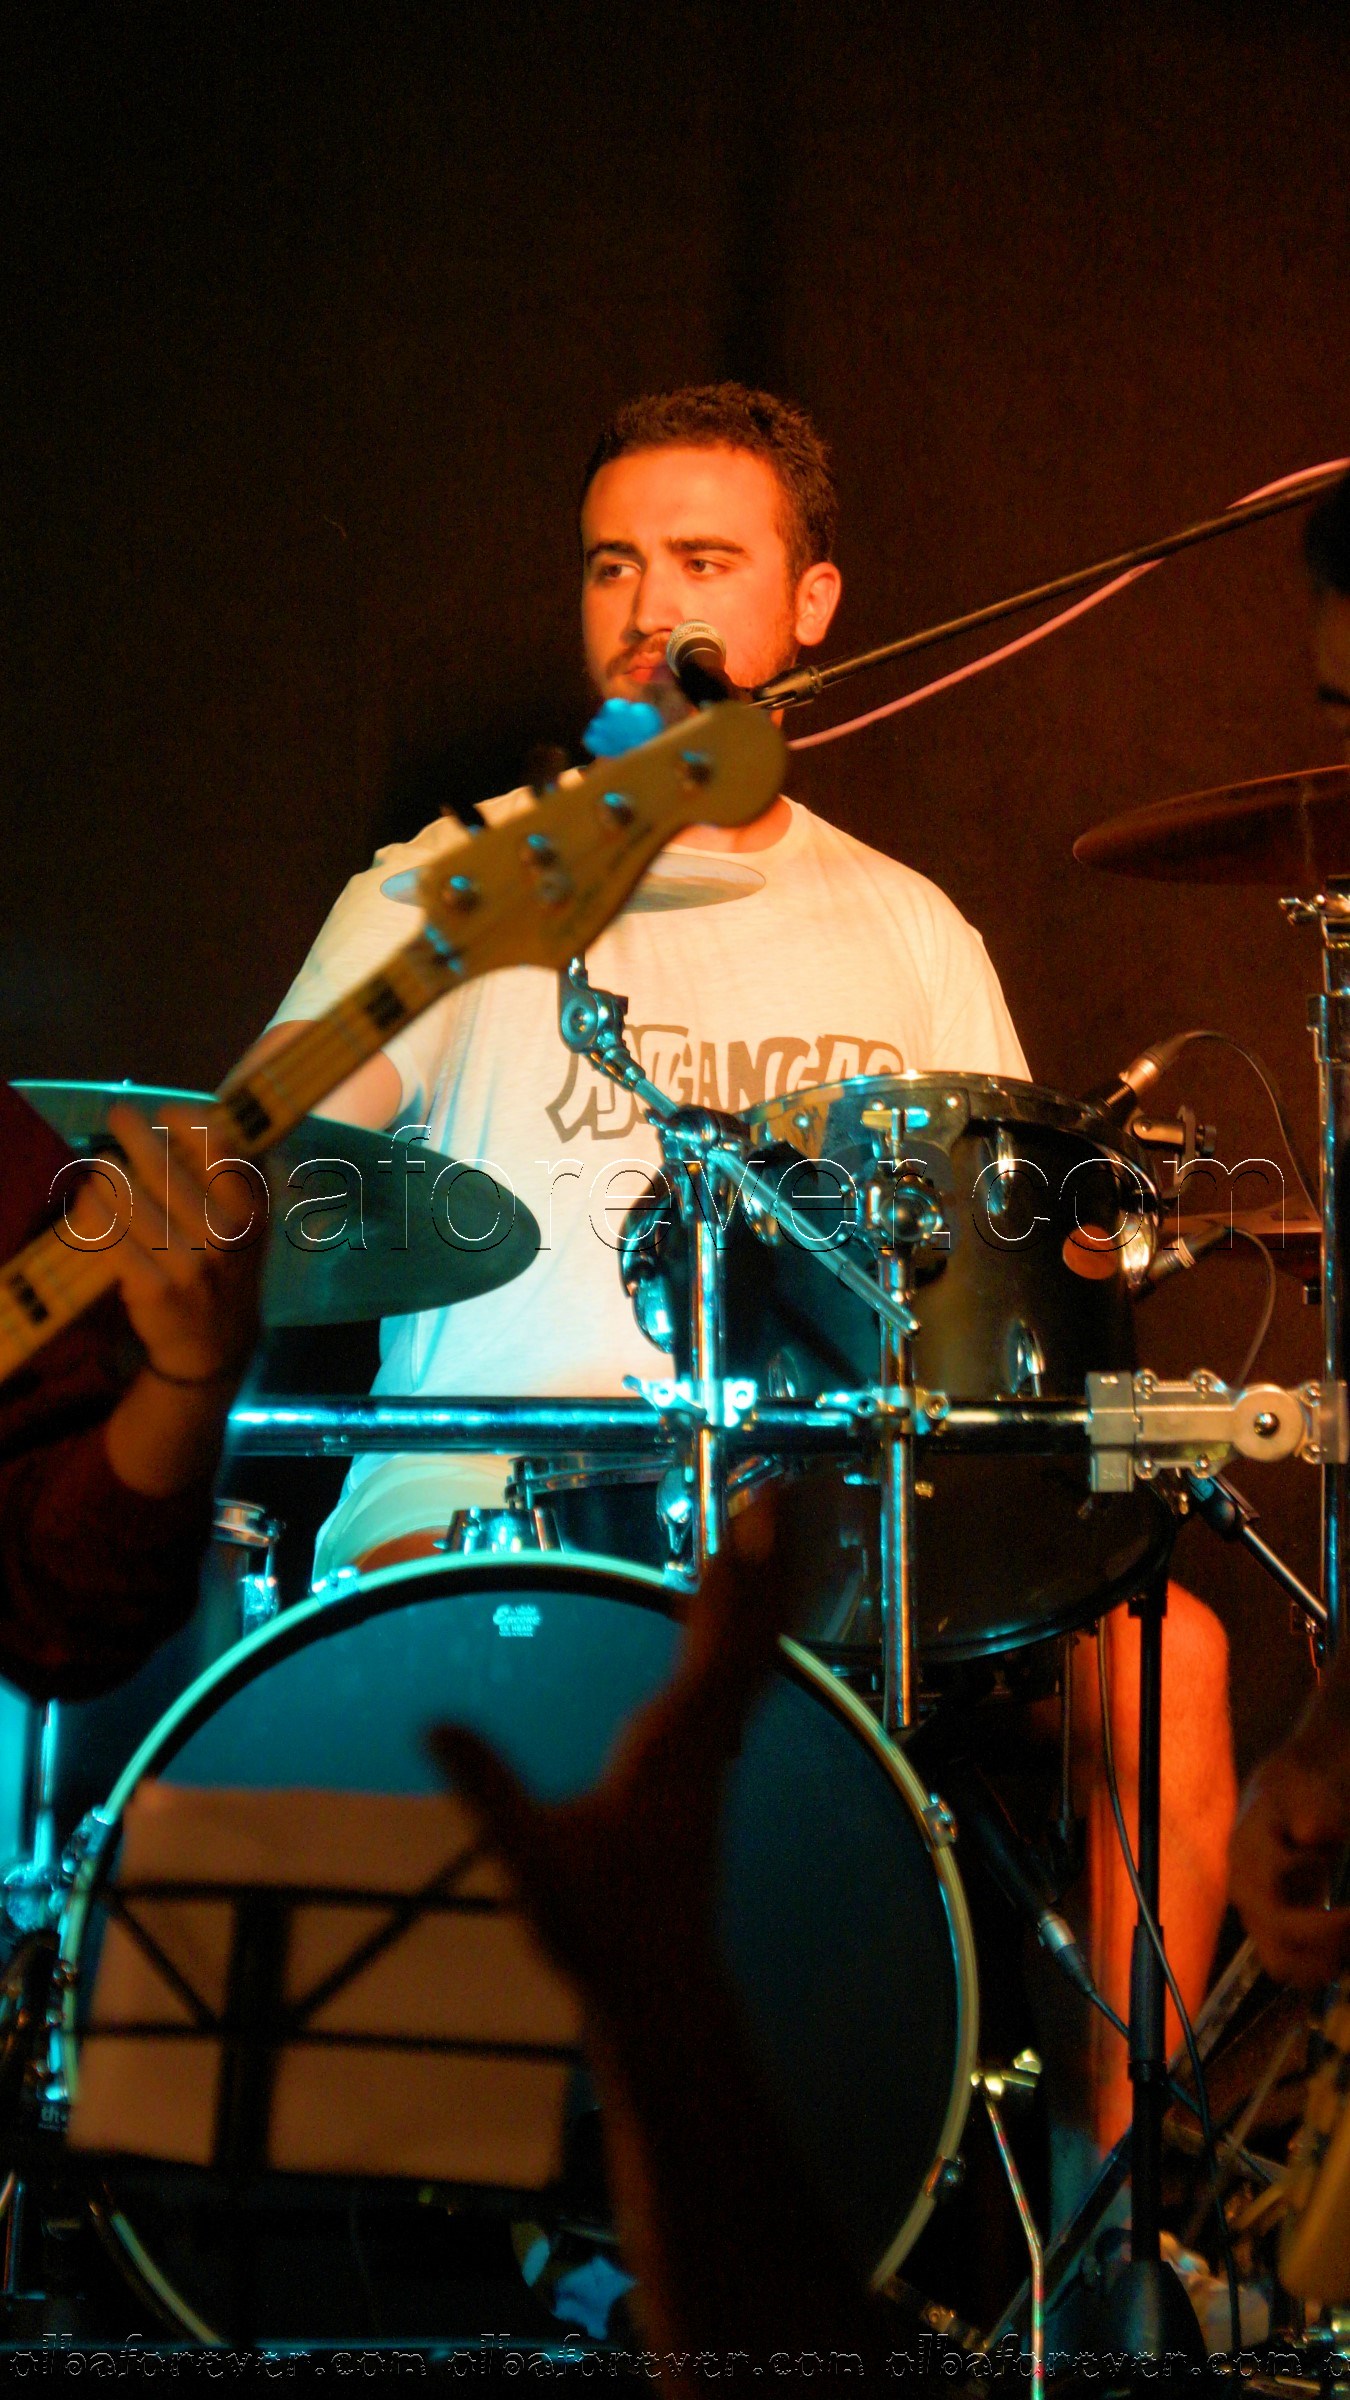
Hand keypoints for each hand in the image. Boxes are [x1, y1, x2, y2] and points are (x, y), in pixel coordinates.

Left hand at [68, 1101, 264, 1385]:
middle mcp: (224, 1235)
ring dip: (107, 1174)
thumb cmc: (228, 1269)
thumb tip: (200, 1119)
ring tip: (101, 1164)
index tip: (166, 1113)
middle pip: (165, 1169)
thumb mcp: (252, 1225)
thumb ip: (238, 1179)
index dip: (189, 1123)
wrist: (215, 1343)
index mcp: (252, 1212)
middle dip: (134, 1135)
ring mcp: (187, 1264)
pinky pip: (112, 1238)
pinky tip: (89, 1198)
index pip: (222, 1149)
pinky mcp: (153, 1289)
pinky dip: (94, 1212)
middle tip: (118, 1115)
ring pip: (131, 1201)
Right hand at [430, 1489, 797, 2025]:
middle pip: (749, 1634)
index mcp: (669, 1744)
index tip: (748, 1515)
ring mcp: (710, 1757)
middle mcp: (703, 1740)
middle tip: (774, 1492)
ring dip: (758, 1593)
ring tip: (760, 1537)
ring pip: (751, 1657)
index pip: (715, 1643)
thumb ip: (487, 1787)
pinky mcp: (704, 1774)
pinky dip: (740, 1637)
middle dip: (762, 1562)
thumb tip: (437, 1725)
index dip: (734, 1578)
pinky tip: (726, 1628)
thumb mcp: (530, 1856)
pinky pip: (738, 1684)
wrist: (658, 1988)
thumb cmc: (598, 1926)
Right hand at [1228, 1739, 1349, 1985]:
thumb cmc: (1300, 1793)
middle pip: (1279, 1953)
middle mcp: (1245, 1896)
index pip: (1278, 1919)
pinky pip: (1292, 1964)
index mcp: (1248, 1863)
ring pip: (1284, 1967)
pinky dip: (1322, 1962)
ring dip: (1324, 1962)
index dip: (1322, 1928)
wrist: (1283, 1799)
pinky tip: (1345, 1941)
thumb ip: (1314, 1811)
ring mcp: (1255, 1914)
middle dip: (1327, 1949)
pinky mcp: (1270, 1926)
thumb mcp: (1309, 1793)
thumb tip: (1313, 1833)